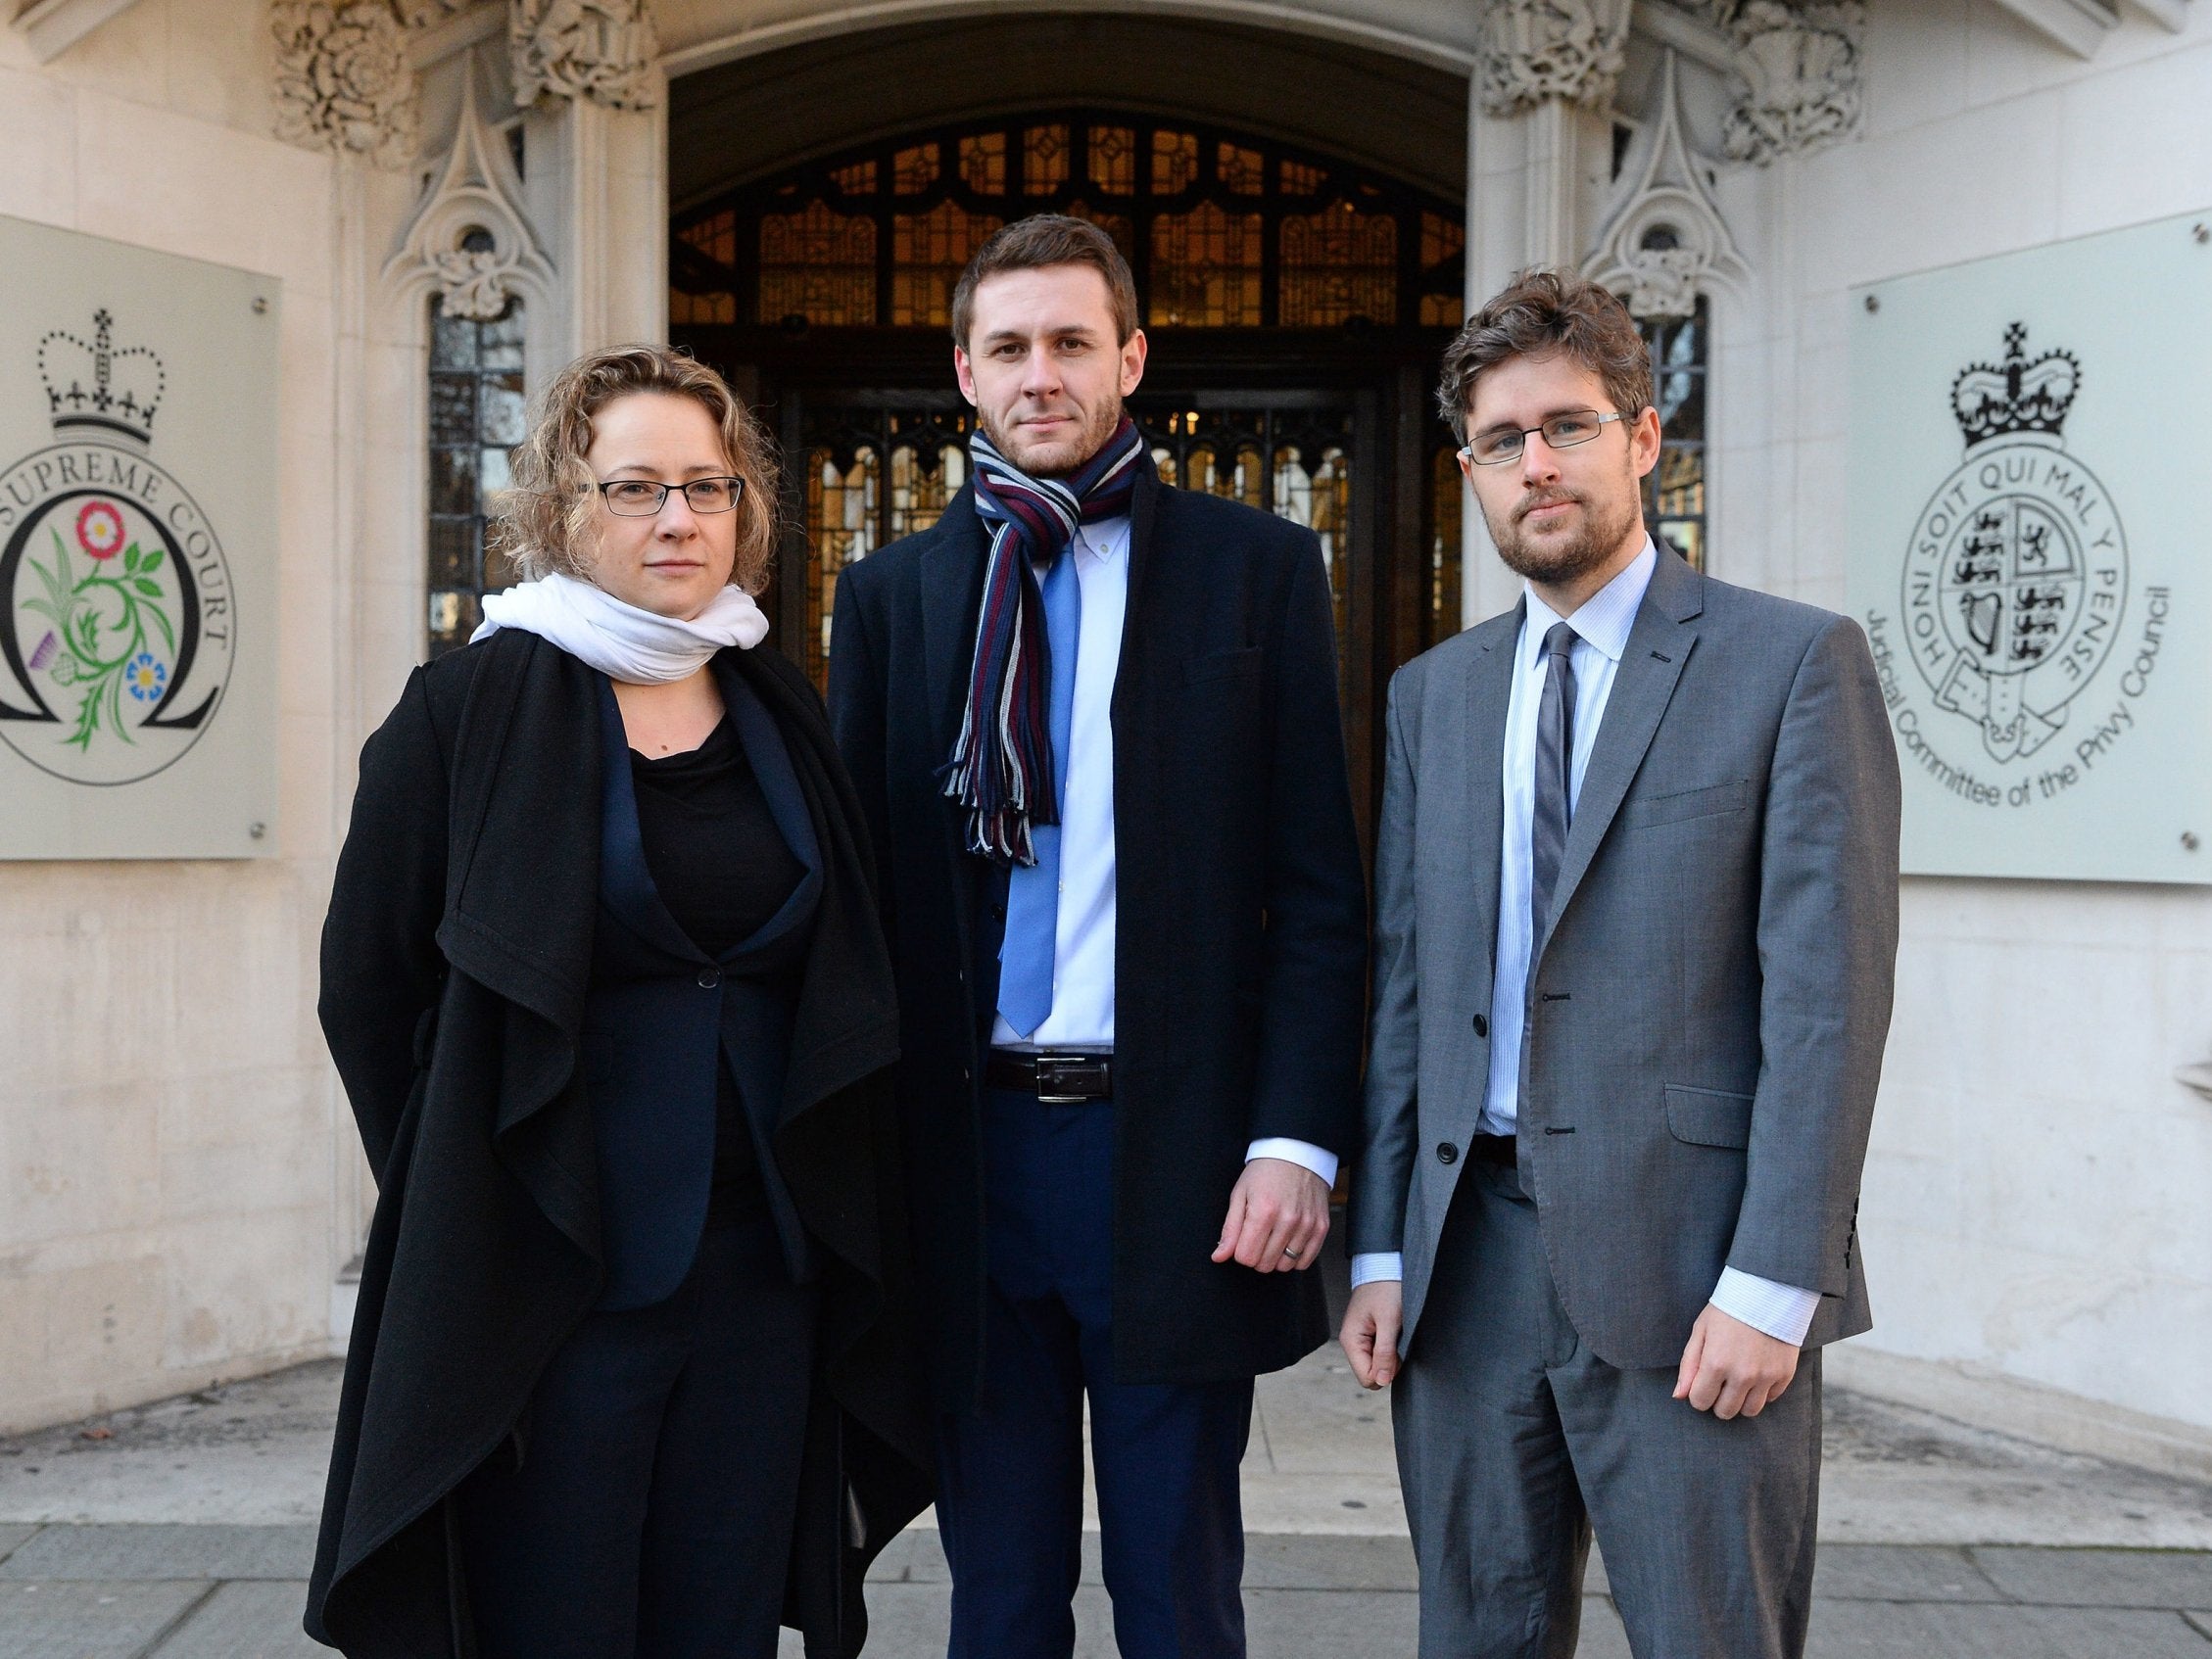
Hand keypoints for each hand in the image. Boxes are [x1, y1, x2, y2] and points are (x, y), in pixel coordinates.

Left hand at [1212, 1158, 1329, 1274]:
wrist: (1297, 1153)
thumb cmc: (1265, 1173)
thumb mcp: (1240, 1194)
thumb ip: (1230, 1229)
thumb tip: (1219, 1257)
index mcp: (1263, 1211)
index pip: (1246, 1257)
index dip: (1240, 1252)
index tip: (1243, 1239)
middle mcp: (1288, 1220)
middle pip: (1265, 1264)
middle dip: (1256, 1255)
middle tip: (1258, 1236)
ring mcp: (1307, 1225)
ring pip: (1285, 1266)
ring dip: (1275, 1257)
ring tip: (1273, 1236)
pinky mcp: (1321, 1227)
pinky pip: (1305, 1261)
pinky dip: (1295, 1258)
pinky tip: (1288, 1242)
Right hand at [1339, 1279, 1402, 1388]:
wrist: (1385, 1266)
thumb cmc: (1386, 1289)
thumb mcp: (1389, 1321)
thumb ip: (1384, 1352)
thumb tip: (1381, 1381)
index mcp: (1351, 1341)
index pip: (1367, 1378)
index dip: (1386, 1372)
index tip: (1396, 1352)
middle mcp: (1353, 1343)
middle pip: (1373, 1374)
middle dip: (1389, 1364)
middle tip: (1398, 1340)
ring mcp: (1362, 1340)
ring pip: (1379, 1365)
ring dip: (1392, 1355)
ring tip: (1397, 1332)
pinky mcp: (1371, 1335)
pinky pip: (1382, 1354)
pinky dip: (1392, 1348)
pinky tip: (1396, 1331)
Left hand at [1673, 1302, 1799, 1418]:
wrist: (1766, 1293)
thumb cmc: (1727, 1311)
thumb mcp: (1701, 1332)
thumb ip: (1689, 1365)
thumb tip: (1679, 1396)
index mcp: (1716, 1364)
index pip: (1700, 1402)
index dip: (1698, 1394)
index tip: (1702, 1382)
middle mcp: (1742, 1375)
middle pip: (1725, 1412)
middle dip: (1718, 1401)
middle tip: (1720, 1383)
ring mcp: (1766, 1377)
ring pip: (1750, 1411)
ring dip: (1741, 1401)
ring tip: (1738, 1381)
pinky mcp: (1785, 1375)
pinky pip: (1771, 1399)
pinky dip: (1762, 1392)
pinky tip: (1757, 1373)